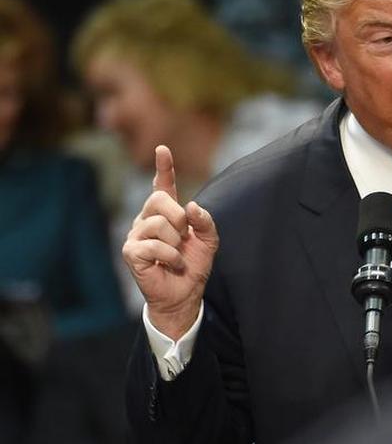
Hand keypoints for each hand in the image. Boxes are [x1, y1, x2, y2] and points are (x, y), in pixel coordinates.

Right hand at [122, 145, 218, 339]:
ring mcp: (136, 235)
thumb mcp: (208, 242)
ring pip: (159, 224)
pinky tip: (171, 265)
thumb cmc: (193, 266)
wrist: (184, 294)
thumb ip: (205, 222)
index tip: (163, 149)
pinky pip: (154, 245)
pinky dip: (171, 257)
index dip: (164, 168)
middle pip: (159, 200)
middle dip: (179, 219)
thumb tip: (191, 206)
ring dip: (176, 243)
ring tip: (176, 256)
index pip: (162, 186)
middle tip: (183, 238)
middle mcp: (146, 220)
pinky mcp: (131, 252)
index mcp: (165, 214)